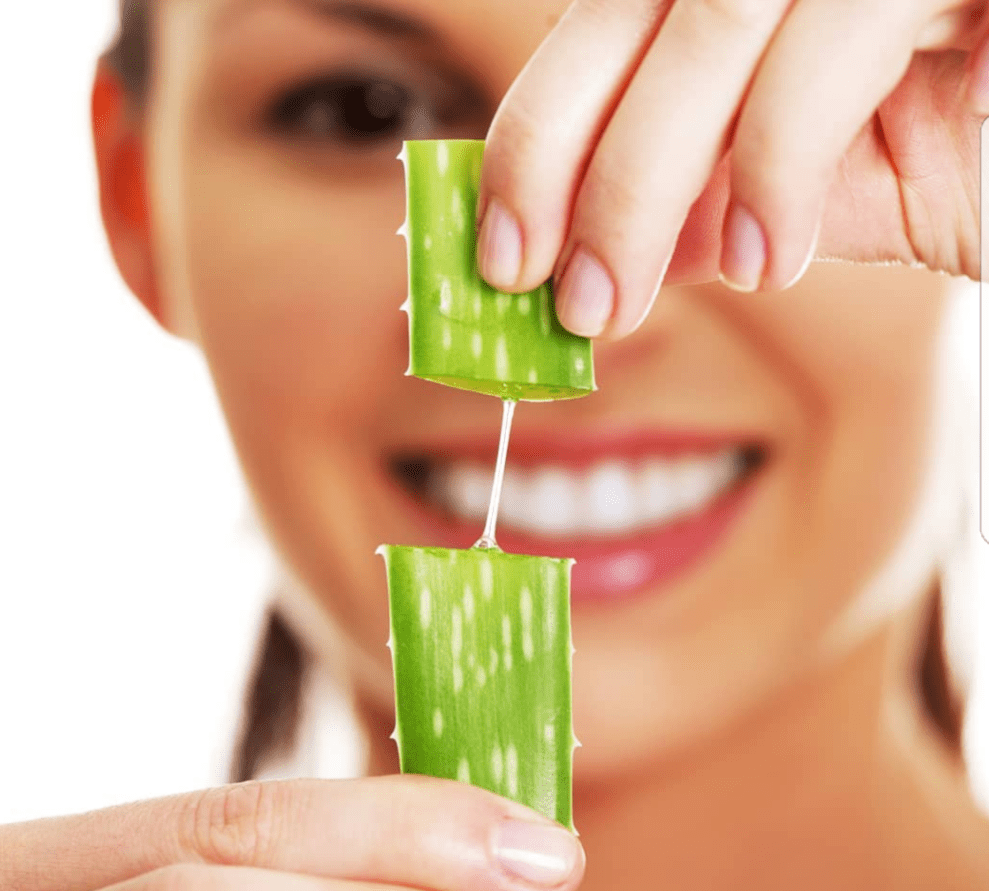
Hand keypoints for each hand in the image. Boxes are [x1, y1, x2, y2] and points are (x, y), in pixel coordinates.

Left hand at [475, 0, 987, 341]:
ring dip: (652, 184)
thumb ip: (692, 212)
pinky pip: (838, 34)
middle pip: (636, 17)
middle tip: (569, 303)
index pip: (600, 39)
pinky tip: (767, 262)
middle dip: (580, 174)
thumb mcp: (786, 199)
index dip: (536, 140)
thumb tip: (585, 262)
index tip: (505, 256)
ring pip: (715, 20)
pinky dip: (781, 162)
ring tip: (642, 301)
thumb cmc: (947, 155)